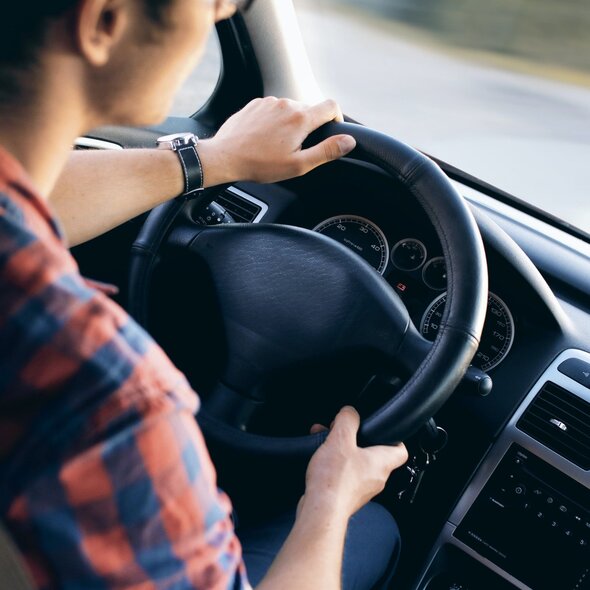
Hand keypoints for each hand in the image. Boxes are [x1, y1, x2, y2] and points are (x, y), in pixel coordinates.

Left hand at [197, 97, 355, 185]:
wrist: (225, 157)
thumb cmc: (260, 164)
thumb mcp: (298, 165)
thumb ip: (326, 151)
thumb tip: (348, 141)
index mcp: (301, 118)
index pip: (331, 106)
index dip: (336, 119)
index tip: (331, 131)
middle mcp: (286, 104)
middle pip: (309, 110)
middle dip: (309, 127)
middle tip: (296, 149)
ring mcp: (269, 102)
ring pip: (290, 110)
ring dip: (290, 124)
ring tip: (277, 146)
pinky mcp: (255, 104)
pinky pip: (273, 109)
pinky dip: (274, 121)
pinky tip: (264, 139)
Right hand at [302, 406, 407, 518]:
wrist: (321, 511)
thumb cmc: (334, 481)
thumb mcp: (340, 439)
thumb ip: (347, 420)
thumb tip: (350, 412)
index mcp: (381, 463)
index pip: (401, 450)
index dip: (394, 437)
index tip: (383, 429)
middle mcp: (376, 478)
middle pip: (374, 455)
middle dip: (357, 440)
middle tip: (344, 432)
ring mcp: (362, 490)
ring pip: (356, 464)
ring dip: (342, 451)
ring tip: (326, 442)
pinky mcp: (347, 497)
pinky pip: (344, 476)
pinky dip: (334, 465)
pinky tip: (320, 460)